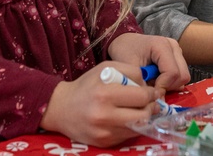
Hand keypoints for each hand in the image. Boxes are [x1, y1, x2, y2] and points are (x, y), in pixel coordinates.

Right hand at [40, 61, 160, 146]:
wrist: (61, 108)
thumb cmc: (86, 85)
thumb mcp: (106, 68)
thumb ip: (130, 71)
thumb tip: (148, 85)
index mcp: (105, 94)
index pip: (141, 96)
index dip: (151, 93)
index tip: (151, 91)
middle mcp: (104, 116)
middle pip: (143, 115)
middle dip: (151, 107)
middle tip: (150, 102)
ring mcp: (104, 132)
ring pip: (139, 127)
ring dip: (144, 118)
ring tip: (140, 109)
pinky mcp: (104, 143)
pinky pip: (128, 135)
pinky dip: (132, 126)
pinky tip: (127, 118)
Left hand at [107, 32, 190, 91]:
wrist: (126, 42)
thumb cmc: (125, 52)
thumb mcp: (129, 68)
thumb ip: (142, 84)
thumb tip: (156, 101)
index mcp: (162, 45)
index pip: (172, 72)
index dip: (162, 87)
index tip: (150, 94)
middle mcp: (174, 46)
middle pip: (182, 75)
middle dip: (168, 87)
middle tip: (152, 89)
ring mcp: (178, 51)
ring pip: (183, 77)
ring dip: (170, 85)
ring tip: (153, 83)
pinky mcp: (178, 57)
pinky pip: (181, 75)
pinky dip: (171, 82)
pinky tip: (157, 79)